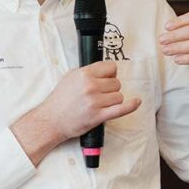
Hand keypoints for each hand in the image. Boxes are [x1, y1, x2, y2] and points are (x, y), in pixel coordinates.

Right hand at [11, 61, 140, 166]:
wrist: (51, 120)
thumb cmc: (60, 100)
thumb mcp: (70, 77)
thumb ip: (88, 72)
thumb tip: (106, 70)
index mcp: (84, 74)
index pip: (111, 67)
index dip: (110, 74)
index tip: (106, 79)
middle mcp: (90, 86)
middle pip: (116, 83)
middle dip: (110, 89)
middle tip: (98, 96)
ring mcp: (95, 101)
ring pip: (119, 96)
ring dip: (113, 101)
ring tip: (100, 105)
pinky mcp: (98, 116)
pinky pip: (122, 109)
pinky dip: (131, 106)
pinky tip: (136, 102)